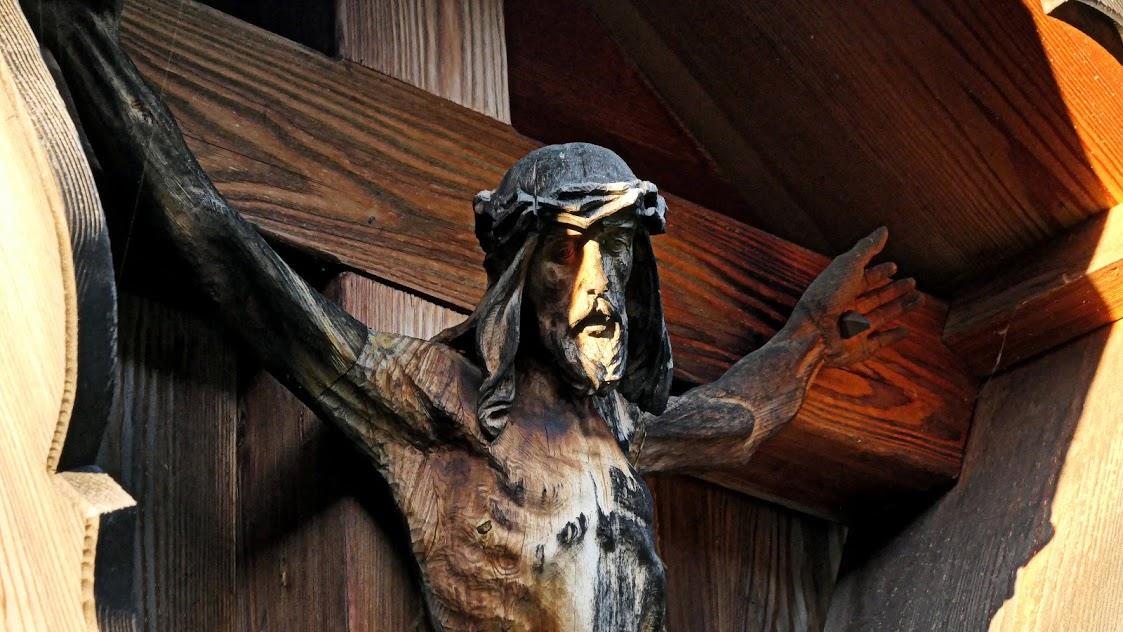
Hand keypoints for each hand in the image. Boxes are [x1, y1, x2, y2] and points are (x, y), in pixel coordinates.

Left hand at [792, 227, 920, 367]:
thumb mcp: (848, 265)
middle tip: (913, 281)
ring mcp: (853, 329)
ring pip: (883, 316)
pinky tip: (907, 330)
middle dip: (894, 289)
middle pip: (875, 296)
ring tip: (920, 298)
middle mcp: (846, 308)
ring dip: (901, 307)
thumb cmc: (827, 296)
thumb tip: (884, 229)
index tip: (894, 266)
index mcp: (840, 288)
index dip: (879, 272)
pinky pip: (880, 341)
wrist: (813, 334)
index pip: (863, 277)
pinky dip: (894, 336)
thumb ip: (867, 248)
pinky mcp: (860, 348)